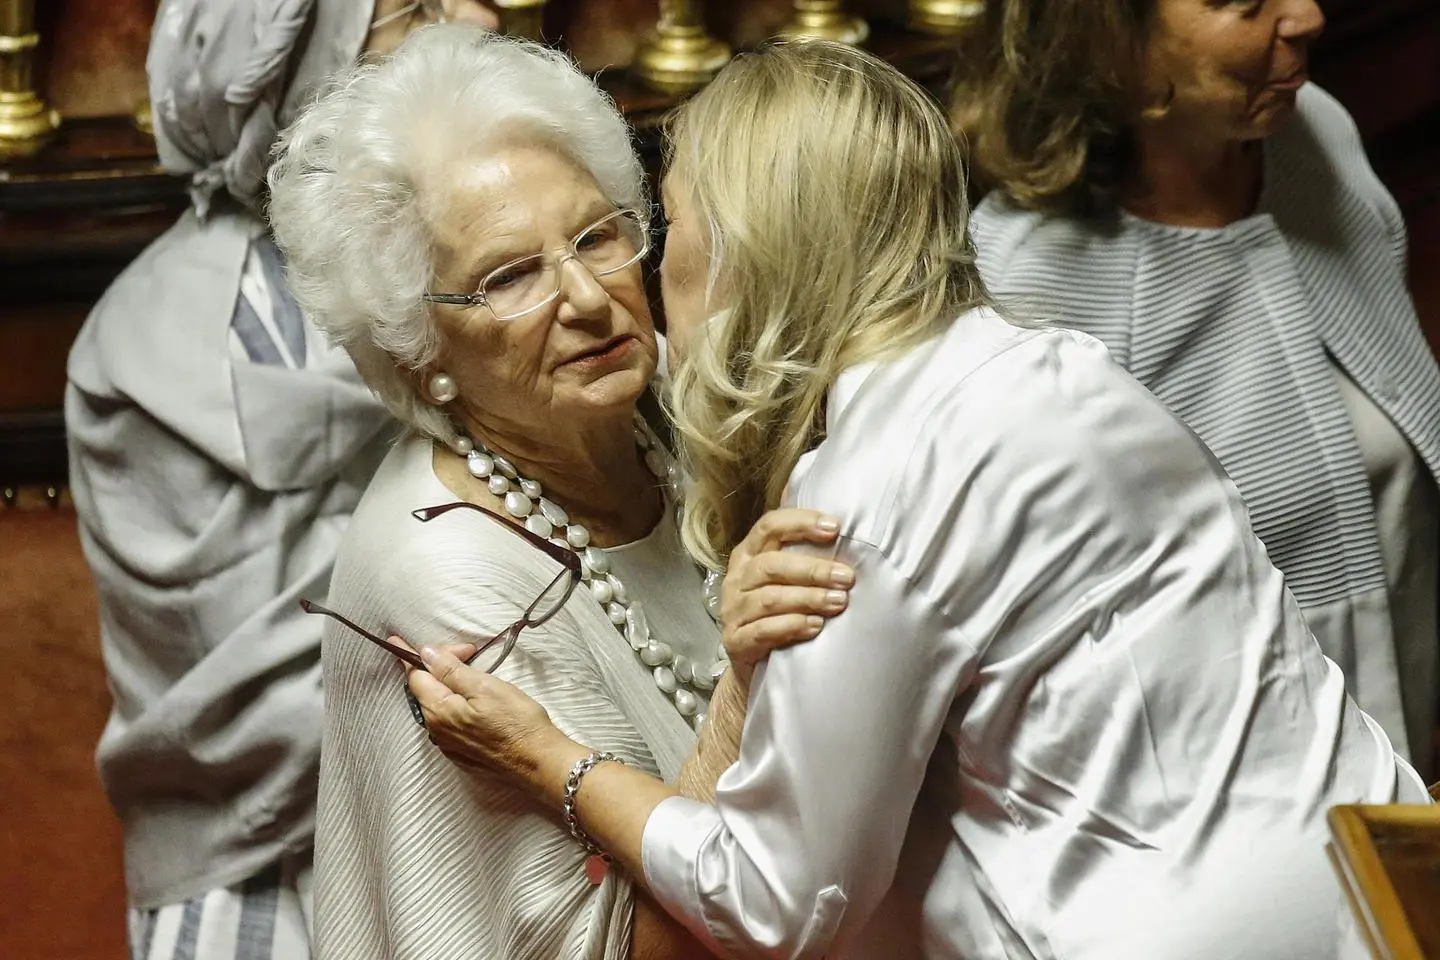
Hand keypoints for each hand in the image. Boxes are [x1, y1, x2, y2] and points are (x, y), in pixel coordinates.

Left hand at [405, 645, 561, 792]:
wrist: (539, 762)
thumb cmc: (517, 722)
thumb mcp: (485, 686)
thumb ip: (450, 670)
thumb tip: (426, 654)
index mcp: (439, 710)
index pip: (416, 676)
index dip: (412, 655)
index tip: (395, 640)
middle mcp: (437, 730)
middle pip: (426, 690)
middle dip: (439, 666)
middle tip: (468, 651)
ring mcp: (449, 745)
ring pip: (438, 706)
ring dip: (448, 685)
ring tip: (473, 673)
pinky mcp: (462, 754)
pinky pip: (449, 722)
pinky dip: (455, 705)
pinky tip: (475, 701)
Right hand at [722, 508, 853, 685]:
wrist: (755, 666)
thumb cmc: (779, 613)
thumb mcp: (786, 580)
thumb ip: (805, 554)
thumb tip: (841, 526)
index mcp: (748, 554)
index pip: (769, 526)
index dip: (800, 523)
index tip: (835, 528)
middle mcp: (737, 578)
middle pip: (771, 564)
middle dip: (813, 570)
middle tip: (847, 577)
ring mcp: (732, 611)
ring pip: (769, 599)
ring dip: (808, 598)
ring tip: (838, 602)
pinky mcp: (735, 642)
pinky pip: (762, 631)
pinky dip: (791, 626)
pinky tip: (815, 626)